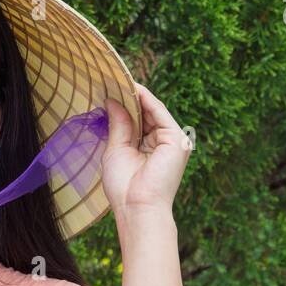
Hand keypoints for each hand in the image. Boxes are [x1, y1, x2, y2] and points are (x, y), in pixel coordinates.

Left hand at [102, 82, 191, 219]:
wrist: (137, 206)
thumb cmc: (124, 186)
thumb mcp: (116, 150)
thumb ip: (119, 125)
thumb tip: (112, 101)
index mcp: (149, 148)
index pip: (138, 121)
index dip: (124, 105)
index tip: (108, 89)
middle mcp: (162, 143)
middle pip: (146, 114)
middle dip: (129, 98)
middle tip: (109, 79)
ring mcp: (172, 141)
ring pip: (153, 111)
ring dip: (136, 95)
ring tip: (117, 79)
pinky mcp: (177, 140)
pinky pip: (159, 113)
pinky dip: (146, 100)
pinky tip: (131, 88)